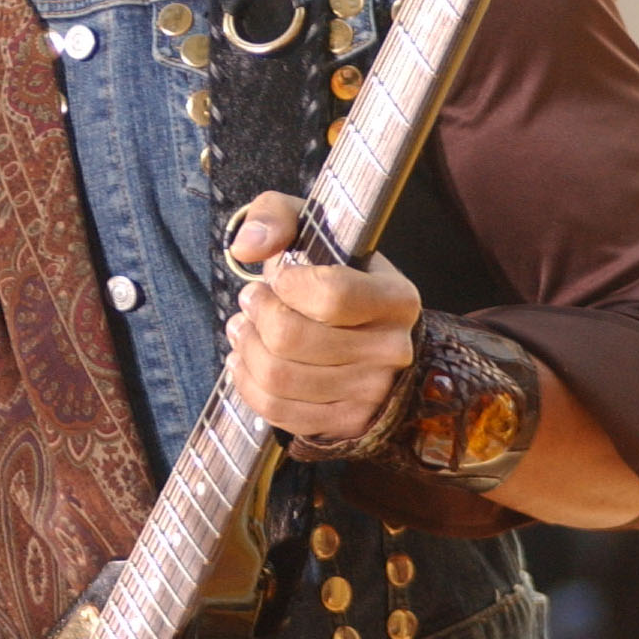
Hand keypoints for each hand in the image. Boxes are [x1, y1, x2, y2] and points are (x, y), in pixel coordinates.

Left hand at [222, 191, 419, 442]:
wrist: (356, 328)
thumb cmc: (328, 272)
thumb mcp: (309, 225)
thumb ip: (276, 216)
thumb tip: (248, 248)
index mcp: (396, 299)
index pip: (332, 296)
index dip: (288, 284)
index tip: (278, 276)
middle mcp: (393, 350)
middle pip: (293, 338)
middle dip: (257, 314)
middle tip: (250, 301)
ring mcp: (371, 392)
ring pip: (279, 376)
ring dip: (245, 347)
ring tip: (242, 328)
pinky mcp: (345, 423)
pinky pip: (277, 409)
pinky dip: (246, 382)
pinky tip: (244, 359)